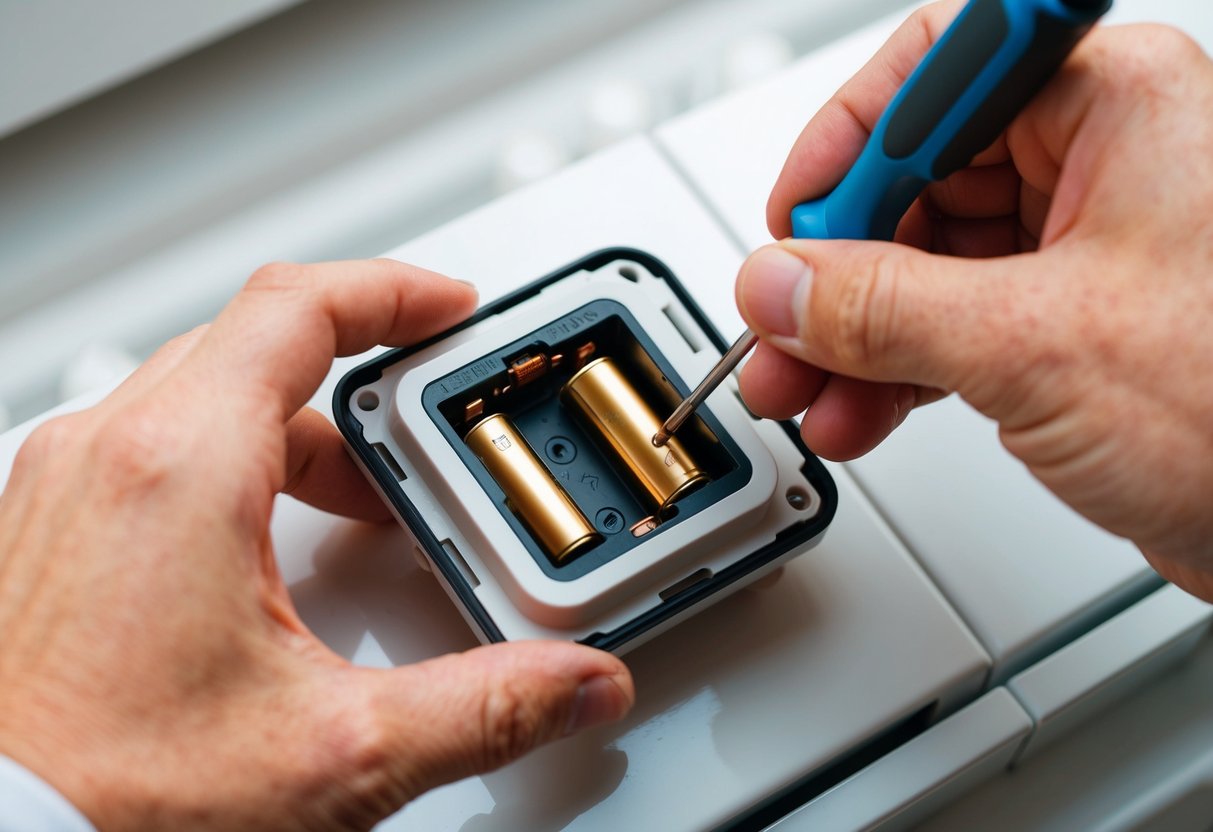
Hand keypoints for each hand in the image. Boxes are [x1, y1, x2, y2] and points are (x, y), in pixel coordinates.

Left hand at [0, 260, 633, 829]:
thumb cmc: (99, 801)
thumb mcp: (333, 754)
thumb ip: (483, 709)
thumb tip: (573, 683)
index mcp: (178, 469)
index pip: (298, 308)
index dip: (391, 291)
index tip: (447, 308)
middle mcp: (106, 457)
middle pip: (259, 349)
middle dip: (360, 383)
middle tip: (426, 436)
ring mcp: (63, 489)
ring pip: (205, 399)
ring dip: (298, 433)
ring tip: (361, 511)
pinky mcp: (45, 531)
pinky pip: (156, 449)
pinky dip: (234, 467)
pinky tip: (270, 550)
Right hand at [734, 3, 1212, 598]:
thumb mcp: (1034, 345)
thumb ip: (882, 309)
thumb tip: (781, 283)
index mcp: (1114, 106)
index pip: (935, 76)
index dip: (847, 144)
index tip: (794, 219)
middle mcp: (1099, 163)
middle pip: (917, 182)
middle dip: (835, 270)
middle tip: (780, 327)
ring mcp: (1084, 249)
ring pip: (926, 265)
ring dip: (852, 334)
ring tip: (803, 388)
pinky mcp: (1072, 327)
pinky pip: (955, 325)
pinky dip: (897, 370)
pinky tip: (860, 411)